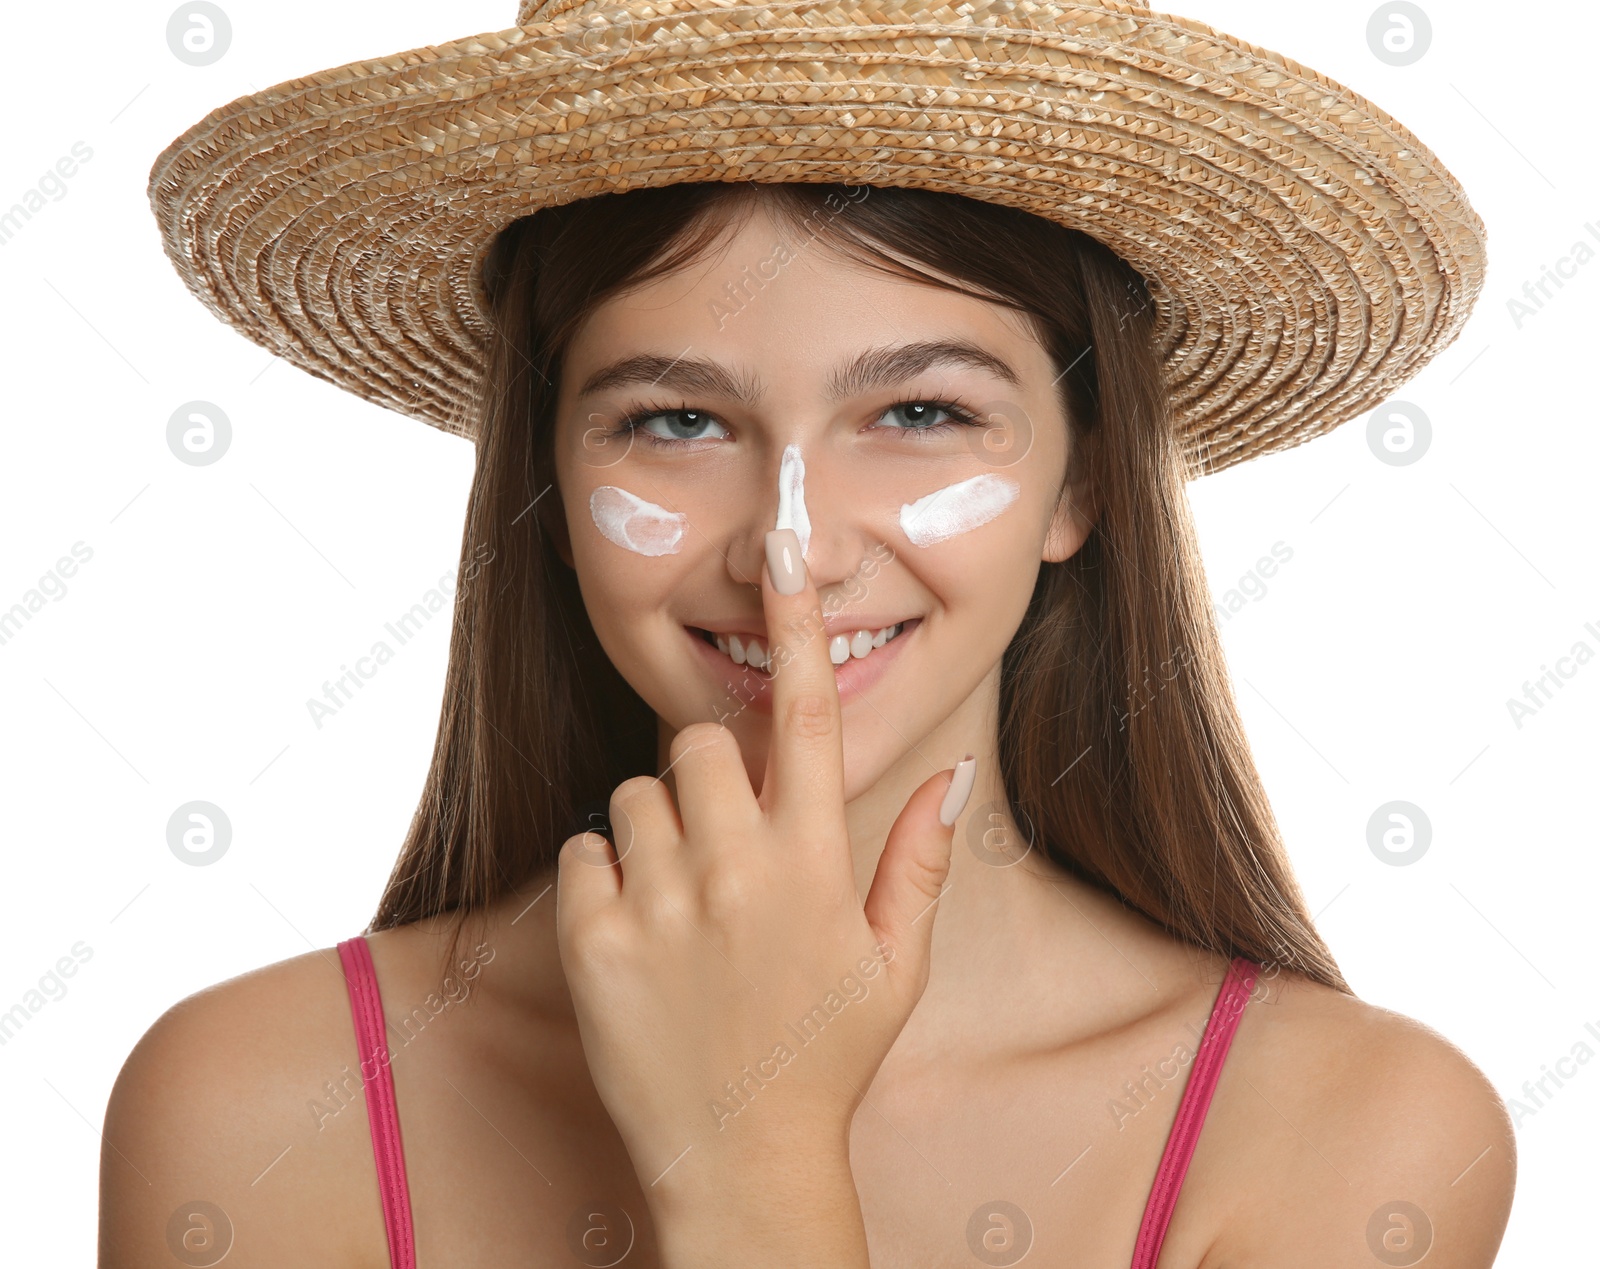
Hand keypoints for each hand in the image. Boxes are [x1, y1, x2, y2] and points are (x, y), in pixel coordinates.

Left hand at [556, 526, 974, 1228]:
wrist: (739, 1162)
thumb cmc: (825, 1059)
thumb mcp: (895, 966)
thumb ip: (919, 860)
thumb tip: (953, 770)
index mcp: (813, 864)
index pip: (804, 716)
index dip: (795, 622)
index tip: (783, 546)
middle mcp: (734, 870)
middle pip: (694, 745)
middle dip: (704, 774)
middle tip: (720, 841)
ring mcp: (658, 906)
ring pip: (631, 795)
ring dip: (652, 829)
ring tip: (680, 899)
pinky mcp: (592, 943)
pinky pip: (580, 853)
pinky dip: (601, 877)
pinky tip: (636, 931)